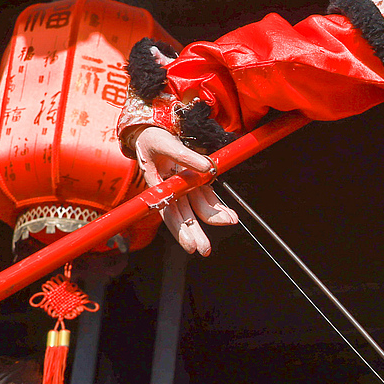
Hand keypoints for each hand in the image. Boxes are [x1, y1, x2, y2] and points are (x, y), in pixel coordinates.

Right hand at [133, 127, 237, 256]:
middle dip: (194, 234)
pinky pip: (208, 198)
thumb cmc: (154, 140)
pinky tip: (230, 216)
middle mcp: (173, 191)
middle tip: (204, 250)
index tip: (190, 244)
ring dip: (213, 218)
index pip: (169, 212)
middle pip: (183, 216)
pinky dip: (219, 207)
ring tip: (230, 221)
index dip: (180, 229)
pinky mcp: (196, 183)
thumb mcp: (166, 144)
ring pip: (198, 209)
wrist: (153, 134)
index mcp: (159, 187)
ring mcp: (185, 188)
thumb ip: (185, 156)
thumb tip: (208, 169)